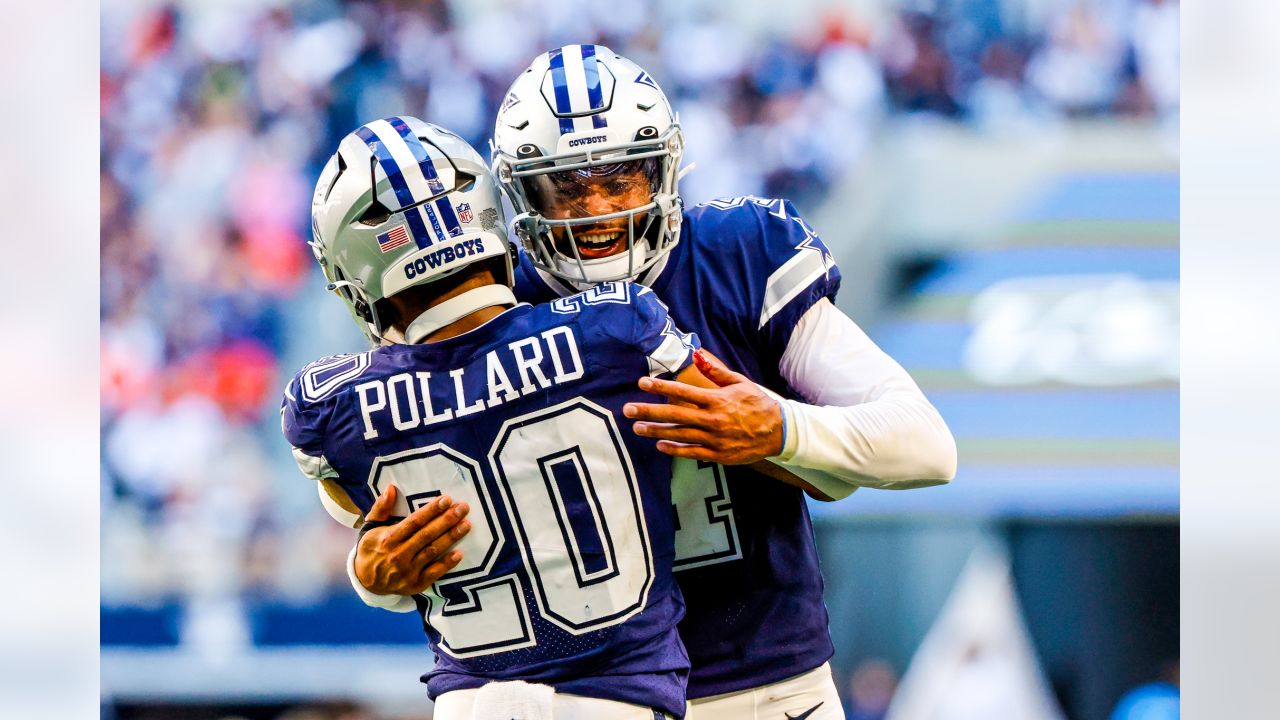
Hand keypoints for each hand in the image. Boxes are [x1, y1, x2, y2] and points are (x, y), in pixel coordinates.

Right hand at [354, 484, 470, 595]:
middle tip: (463, 508)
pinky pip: (434, 573)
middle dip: (447, 520)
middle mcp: (398, 554)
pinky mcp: (415, 584)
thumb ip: (381, 507)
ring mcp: (407, 571)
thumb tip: (391, 488)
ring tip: (466, 525)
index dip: (431, 510)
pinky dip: (447, 564)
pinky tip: (459, 554)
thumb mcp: (370, 526)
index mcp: (389, 538)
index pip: (414, 522)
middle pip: (427, 535)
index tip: (447, 499)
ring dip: (451, 538)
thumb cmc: (371, 549)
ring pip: (432, 551)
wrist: (365, 581)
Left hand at [624, 349, 783, 464]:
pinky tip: (660, 445)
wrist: (779, 431)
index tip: (641, 383)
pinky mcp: (718, 455)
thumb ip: (716, 372)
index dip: (660, 386)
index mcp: (717, 399)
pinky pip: (692, 453)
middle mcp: (713, 419)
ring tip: (637, 427)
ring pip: (679, 435)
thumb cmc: (758, 403)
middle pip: (674, 414)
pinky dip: (675, 449)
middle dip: (648, 410)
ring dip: (655, 431)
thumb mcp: (740, 383)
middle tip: (627, 409)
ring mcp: (715, 439)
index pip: (683, 391)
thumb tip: (696, 355)